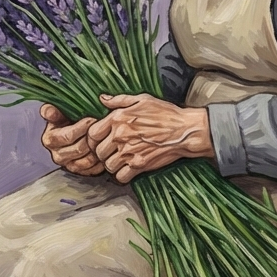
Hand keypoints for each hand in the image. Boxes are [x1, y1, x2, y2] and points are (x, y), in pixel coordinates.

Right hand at [39, 103, 104, 175]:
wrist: (77, 131)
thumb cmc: (69, 118)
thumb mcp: (59, 111)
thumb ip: (52, 109)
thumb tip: (49, 113)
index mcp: (50, 139)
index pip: (68, 136)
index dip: (82, 127)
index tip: (93, 118)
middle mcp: (57, 155)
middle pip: (79, 148)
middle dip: (92, 138)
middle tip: (103, 127)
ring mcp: (69, 166)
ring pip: (88, 160)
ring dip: (98, 148)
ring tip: (105, 137)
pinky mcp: (81, 172)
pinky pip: (94, 169)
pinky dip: (102, 159)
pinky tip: (105, 148)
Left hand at [91, 94, 213, 182]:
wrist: (185, 130)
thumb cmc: (165, 113)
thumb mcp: (142, 100)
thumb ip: (119, 100)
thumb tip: (102, 99)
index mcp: (117, 118)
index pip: (92, 134)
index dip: (94, 140)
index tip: (101, 141)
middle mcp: (120, 135)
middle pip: (99, 152)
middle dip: (104, 154)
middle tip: (113, 152)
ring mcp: (129, 151)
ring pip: (108, 166)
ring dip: (113, 165)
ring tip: (122, 161)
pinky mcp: (139, 165)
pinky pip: (120, 177)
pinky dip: (123, 175)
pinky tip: (129, 169)